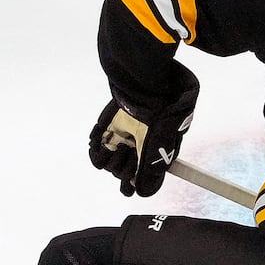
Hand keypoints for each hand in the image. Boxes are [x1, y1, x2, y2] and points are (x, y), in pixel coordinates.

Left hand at [88, 66, 198, 196]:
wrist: (144, 73)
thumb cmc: (166, 97)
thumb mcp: (168, 131)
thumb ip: (155, 164)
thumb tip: (143, 192)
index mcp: (160, 149)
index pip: (148, 179)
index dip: (138, 184)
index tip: (131, 184)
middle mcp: (142, 147)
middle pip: (126, 175)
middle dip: (125, 169)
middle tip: (128, 151)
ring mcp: (124, 138)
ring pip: (110, 166)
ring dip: (111, 161)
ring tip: (117, 144)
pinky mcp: (107, 131)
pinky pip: (96, 153)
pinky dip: (97, 151)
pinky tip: (103, 140)